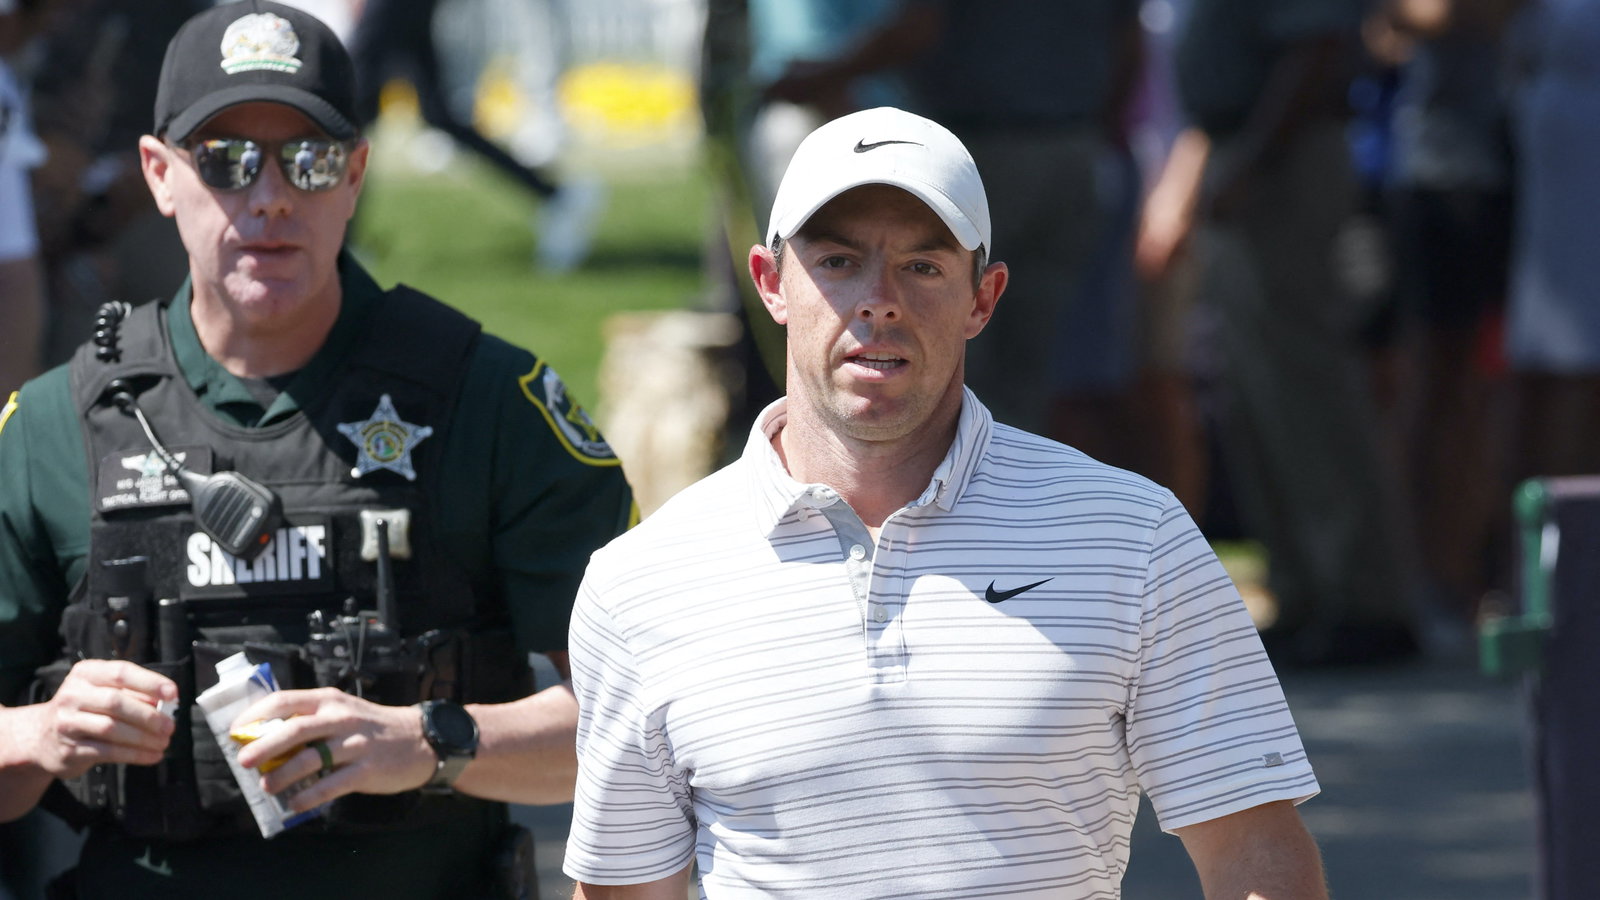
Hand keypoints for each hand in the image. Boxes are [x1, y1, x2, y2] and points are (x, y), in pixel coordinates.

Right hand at [22, 659, 176, 779]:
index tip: (173, 694)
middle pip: (116, 702)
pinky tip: (152, 756)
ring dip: (144, 738)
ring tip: (164, 742)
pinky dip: (135, 755)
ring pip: (112, 729)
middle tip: (170, 726)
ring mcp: (67, 723)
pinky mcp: (69, 749)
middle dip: (149, 715)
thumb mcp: (103, 692)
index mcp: (85, 674)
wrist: (41, 737)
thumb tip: (167, 703)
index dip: (150, 682)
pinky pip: (107, 752)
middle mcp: (72, 695)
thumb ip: (132, 694)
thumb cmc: (85, 710)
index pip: (121, 672)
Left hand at [230, 688, 434, 813]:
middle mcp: (341, 718)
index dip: (257, 715)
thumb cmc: (373, 727)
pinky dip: (309, 796)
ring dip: (283, 774)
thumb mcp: (344, 711)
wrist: (421, 740)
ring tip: (267, 786)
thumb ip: (311, 720)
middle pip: (294, 729)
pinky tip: (295, 804)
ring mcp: (355, 744)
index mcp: (330, 701)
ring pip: (310, 758)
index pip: (286, 701)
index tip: (238, 730)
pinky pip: (331, 785)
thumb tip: (266, 740)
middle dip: (264, 745)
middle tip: (244, 761)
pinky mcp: (366, 770)